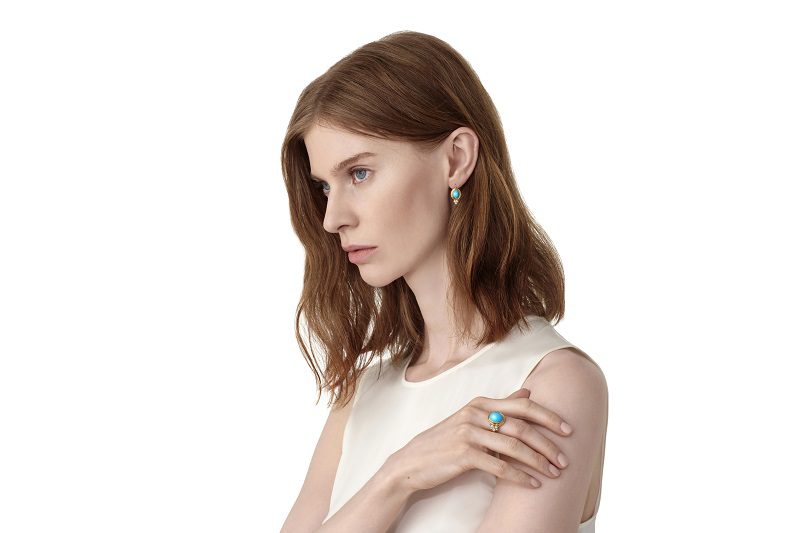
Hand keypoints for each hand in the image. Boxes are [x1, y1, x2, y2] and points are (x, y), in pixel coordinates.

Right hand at [385, 387, 572, 492]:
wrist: (412, 462)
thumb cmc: (445, 442)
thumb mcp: (471, 418)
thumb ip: (500, 406)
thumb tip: (528, 392)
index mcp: (480, 403)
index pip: (523, 405)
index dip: (549, 416)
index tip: (568, 429)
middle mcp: (475, 414)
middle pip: (522, 426)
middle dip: (548, 444)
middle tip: (565, 459)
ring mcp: (468, 433)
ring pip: (514, 446)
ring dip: (538, 462)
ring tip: (554, 474)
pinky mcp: (463, 454)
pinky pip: (499, 466)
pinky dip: (519, 477)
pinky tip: (532, 484)